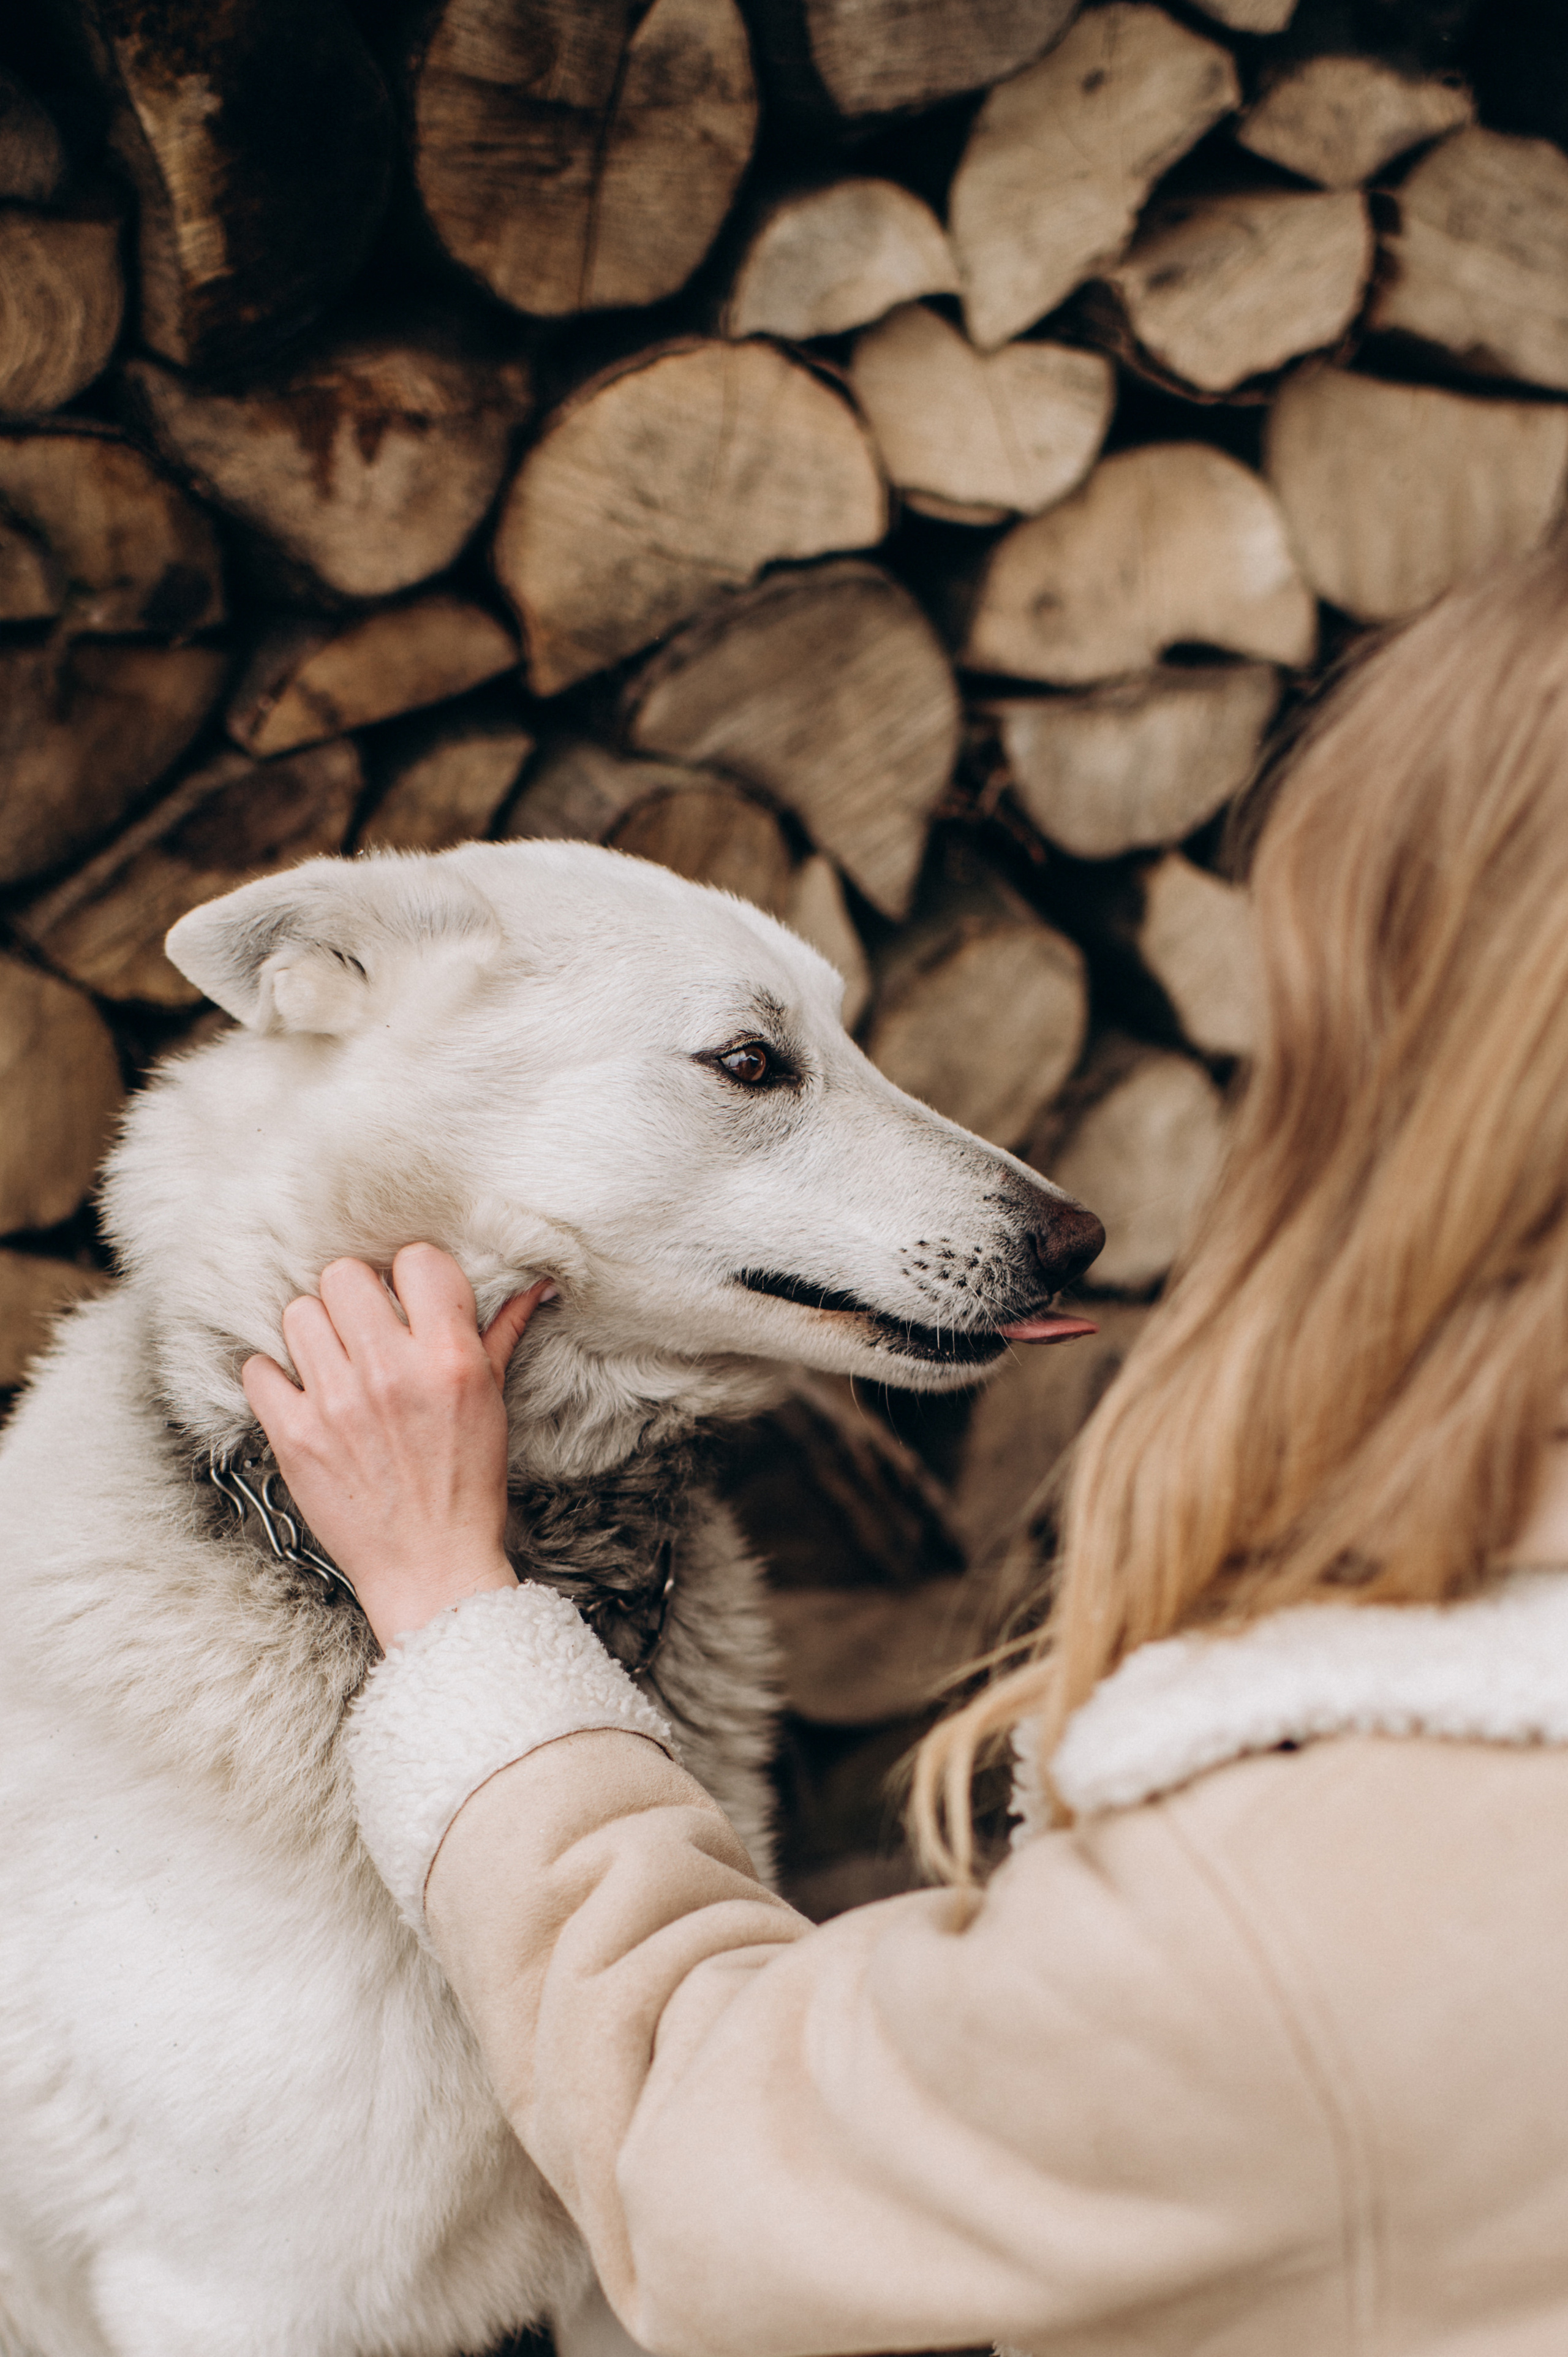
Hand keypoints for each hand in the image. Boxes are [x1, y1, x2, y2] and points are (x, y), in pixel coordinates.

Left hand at [242, 1244, 551, 1650]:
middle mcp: (392, 1373)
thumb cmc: (465, 1485)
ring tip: (333, 1364)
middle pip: (343, 1274)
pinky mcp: (293, 1436)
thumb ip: (501, 1334)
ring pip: (298, 1313)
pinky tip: (301, 1395)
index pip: (416, 1259)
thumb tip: (534, 1284)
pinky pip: (258, 1369)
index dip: (410, 1276)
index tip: (409, 1302)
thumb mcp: (492, 1403)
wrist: (430, 1567)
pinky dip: (275, 1379)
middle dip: (354, 1298)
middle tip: (364, 1330)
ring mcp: (337, 1403)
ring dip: (314, 1334)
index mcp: (449, 1359)